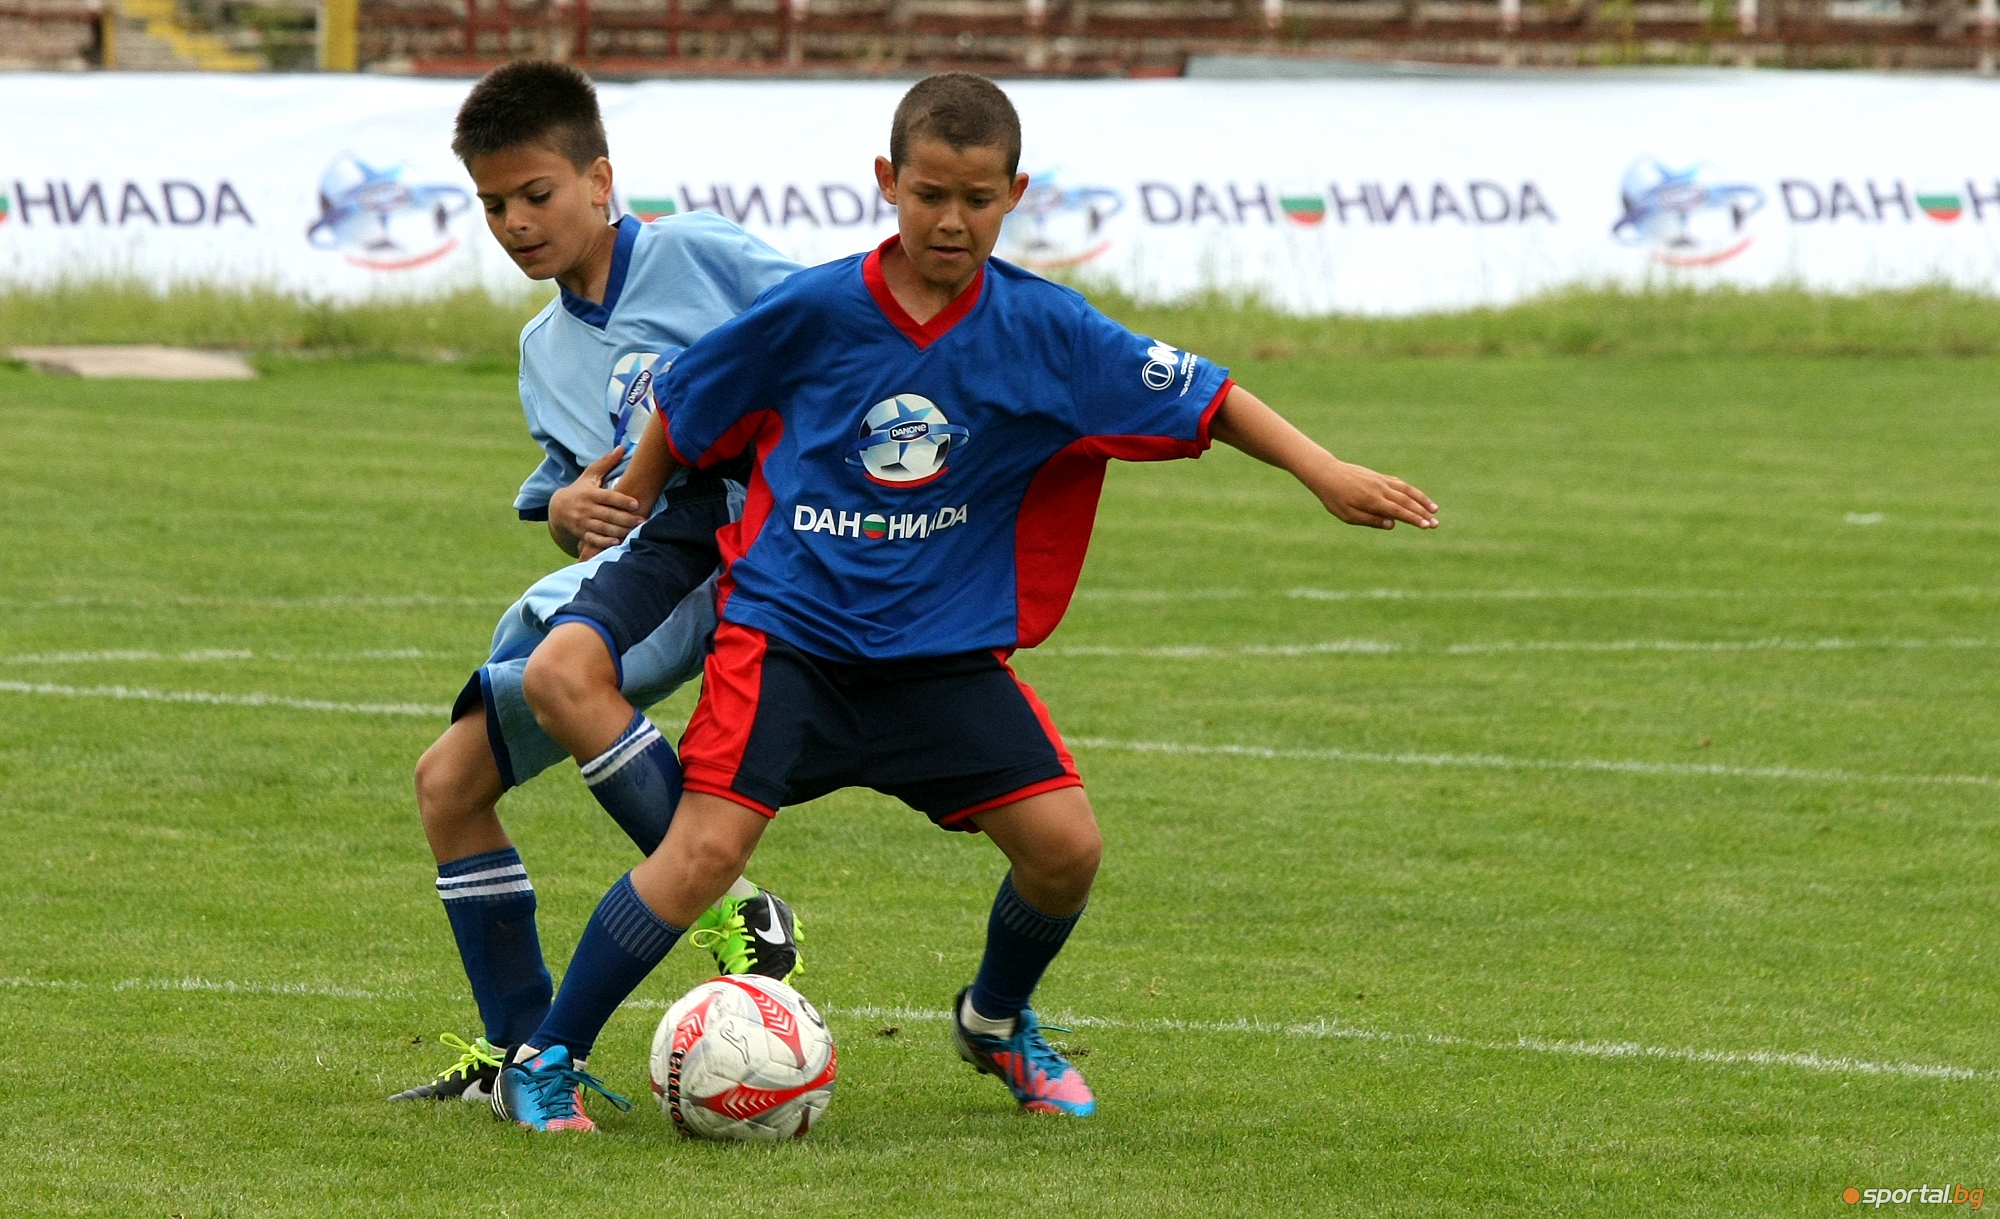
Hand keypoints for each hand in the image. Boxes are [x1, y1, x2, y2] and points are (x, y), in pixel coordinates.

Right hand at [549, 446, 644, 556]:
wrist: (558, 508)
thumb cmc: (580, 489)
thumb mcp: (590, 475)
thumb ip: (606, 462)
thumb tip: (622, 447)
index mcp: (590, 494)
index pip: (608, 497)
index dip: (622, 500)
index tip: (636, 503)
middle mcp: (586, 508)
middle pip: (608, 515)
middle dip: (626, 519)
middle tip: (642, 520)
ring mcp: (583, 522)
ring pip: (603, 528)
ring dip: (619, 531)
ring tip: (634, 531)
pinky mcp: (582, 533)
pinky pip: (593, 539)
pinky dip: (604, 542)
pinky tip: (617, 542)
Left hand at [1306, 456, 1438, 530]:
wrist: (1327, 473)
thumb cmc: (1334, 498)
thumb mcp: (1348, 515)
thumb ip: (1371, 520)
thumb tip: (1392, 525)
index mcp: (1373, 501)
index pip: (1399, 511)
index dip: (1415, 519)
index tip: (1428, 526)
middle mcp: (1380, 489)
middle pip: (1407, 502)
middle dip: (1423, 513)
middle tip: (1436, 524)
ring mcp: (1381, 481)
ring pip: (1407, 490)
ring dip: (1422, 500)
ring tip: (1434, 509)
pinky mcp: (1379, 477)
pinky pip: (1399, 483)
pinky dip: (1411, 491)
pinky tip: (1417, 497)